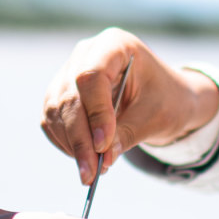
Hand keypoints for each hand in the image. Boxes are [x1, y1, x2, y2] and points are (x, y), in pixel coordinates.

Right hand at [41, 29, 218, 183]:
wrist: (163, 96)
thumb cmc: (166, 99)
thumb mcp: (156, 116)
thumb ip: (128, 134)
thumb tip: (103, 160)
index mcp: (115, 44)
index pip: (91, 76)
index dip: (95, 113)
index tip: (104, 146)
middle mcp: (86, 53)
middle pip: (70, 96)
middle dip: (80, 139)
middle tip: (92, 173)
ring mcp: (69, 72)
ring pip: (56, 111)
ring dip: (70, 145)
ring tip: (91, 172)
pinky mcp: (60, 93)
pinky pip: (52, 120)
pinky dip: (64, 143)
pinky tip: (84, 159)